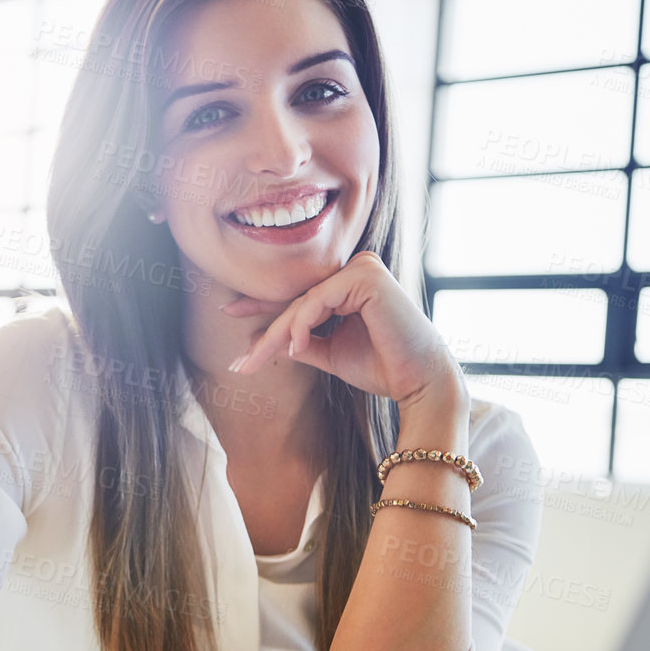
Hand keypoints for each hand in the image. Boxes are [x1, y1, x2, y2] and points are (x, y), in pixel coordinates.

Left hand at [225, 251, 461, 413]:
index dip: (264, 307)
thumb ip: (303, 342)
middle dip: (264, 330)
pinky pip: (319, 301)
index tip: (231, 317)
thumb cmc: (382, 367)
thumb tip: (264, 341)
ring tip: (258, 360)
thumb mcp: (331, 352)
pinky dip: (302, 324)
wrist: (418, 383)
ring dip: (278, 333)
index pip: (300, 295)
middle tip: (239, 358)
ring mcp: (363, 268)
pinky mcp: (367, 276)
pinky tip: (293, 347)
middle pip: (298, 300)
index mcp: (351, 282)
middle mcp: (357, 268)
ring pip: (304, 302)